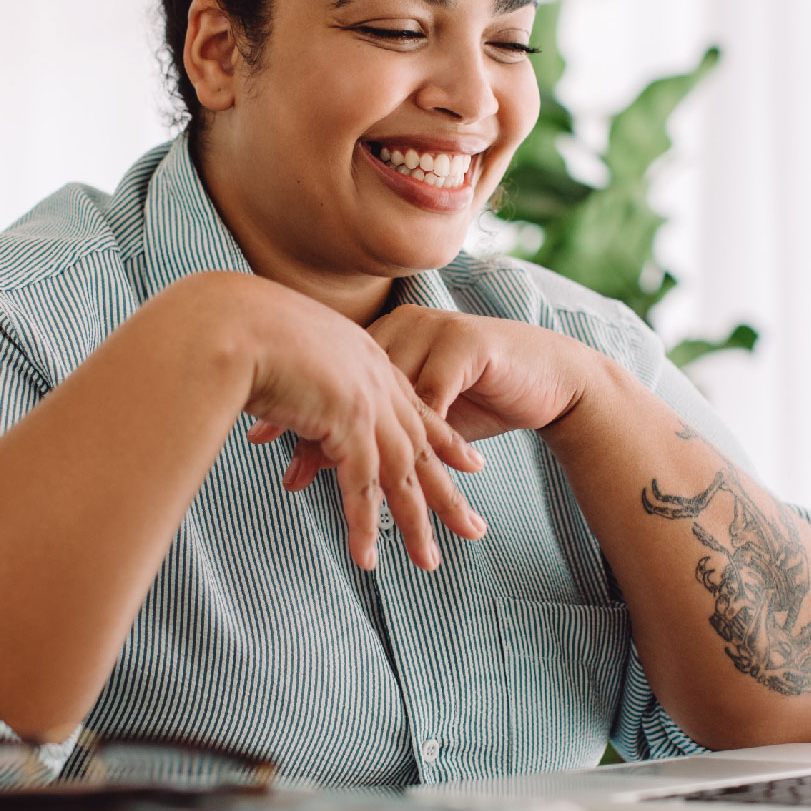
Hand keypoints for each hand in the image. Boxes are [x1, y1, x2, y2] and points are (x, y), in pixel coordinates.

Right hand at [221, 278, 487, 571]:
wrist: (231, 320)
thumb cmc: (238, 329)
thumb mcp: (284, 349)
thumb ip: (297, 374)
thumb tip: (286, 394)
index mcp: (365, 358)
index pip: (414, 406)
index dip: (443, 438)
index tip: (470, 463)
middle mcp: (375, 380)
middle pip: (421, 446)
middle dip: (447, 491)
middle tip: (473, 528)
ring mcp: (365, 402)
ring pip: (401, 474)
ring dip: (416, 522)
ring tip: (429, 563)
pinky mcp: (346, 423)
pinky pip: (361, 486)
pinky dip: (364, 525)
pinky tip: (368, 559)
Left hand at [258, 305, 596, 493]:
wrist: (548, 375)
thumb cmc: (480, 394)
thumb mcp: (418, 410)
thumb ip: (372, 423)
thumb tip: (313, 456)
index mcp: (385, 336)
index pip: (331, 374)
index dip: (297, 408)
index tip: (261, 440)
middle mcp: (405, 328)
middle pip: (351, 383)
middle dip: (319, 432)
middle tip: (288, 472)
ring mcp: (435, 333)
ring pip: (388, 396)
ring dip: (364, 444)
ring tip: (337, 482)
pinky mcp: (467, 348)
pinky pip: (433, 397)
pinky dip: (414, 436)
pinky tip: (397, 466)